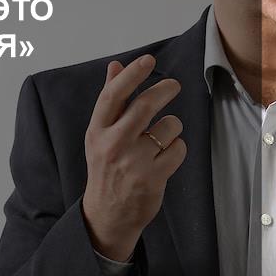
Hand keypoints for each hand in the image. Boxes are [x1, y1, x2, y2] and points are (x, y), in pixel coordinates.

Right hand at [81, 54, 185, 261]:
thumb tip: (115, 65)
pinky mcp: (153, 177)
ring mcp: (134, 162)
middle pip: (146, 105)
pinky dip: (177, 149)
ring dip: (172, 128)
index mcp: (97, 131)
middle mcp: (113, 145)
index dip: (132, 75)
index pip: (113, 96)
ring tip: (161, 139)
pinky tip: (165, 158)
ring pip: (169, 126)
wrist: (108, 215)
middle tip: (174, 85)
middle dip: (165, 90)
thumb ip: (110, 101)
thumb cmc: (107, 168)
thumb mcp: (100, 135)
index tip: (148, 60)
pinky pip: (178, 148)